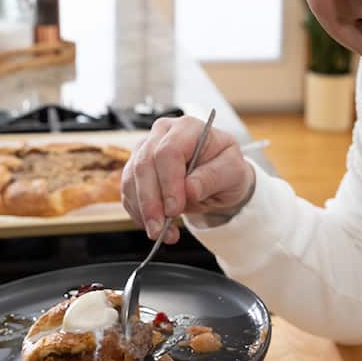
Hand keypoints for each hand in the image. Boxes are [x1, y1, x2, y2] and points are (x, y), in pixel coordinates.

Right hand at [121, 115, 255, 243]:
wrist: (217, 176)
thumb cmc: (226, 168)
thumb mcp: (233, 171)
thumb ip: (213, 177)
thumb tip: (189, 189)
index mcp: (188, 127)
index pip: (169, 151)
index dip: (169, 182)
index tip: (175, 209)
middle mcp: (162, 134)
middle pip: (145, 165)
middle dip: (151, 202)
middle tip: (160, 229)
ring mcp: (145, 149)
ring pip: (131, 179)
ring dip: (143, 211)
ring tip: (161, 233)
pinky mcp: (136, 168)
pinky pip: (128, 192)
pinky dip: (138, 213)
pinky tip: (154, 226)